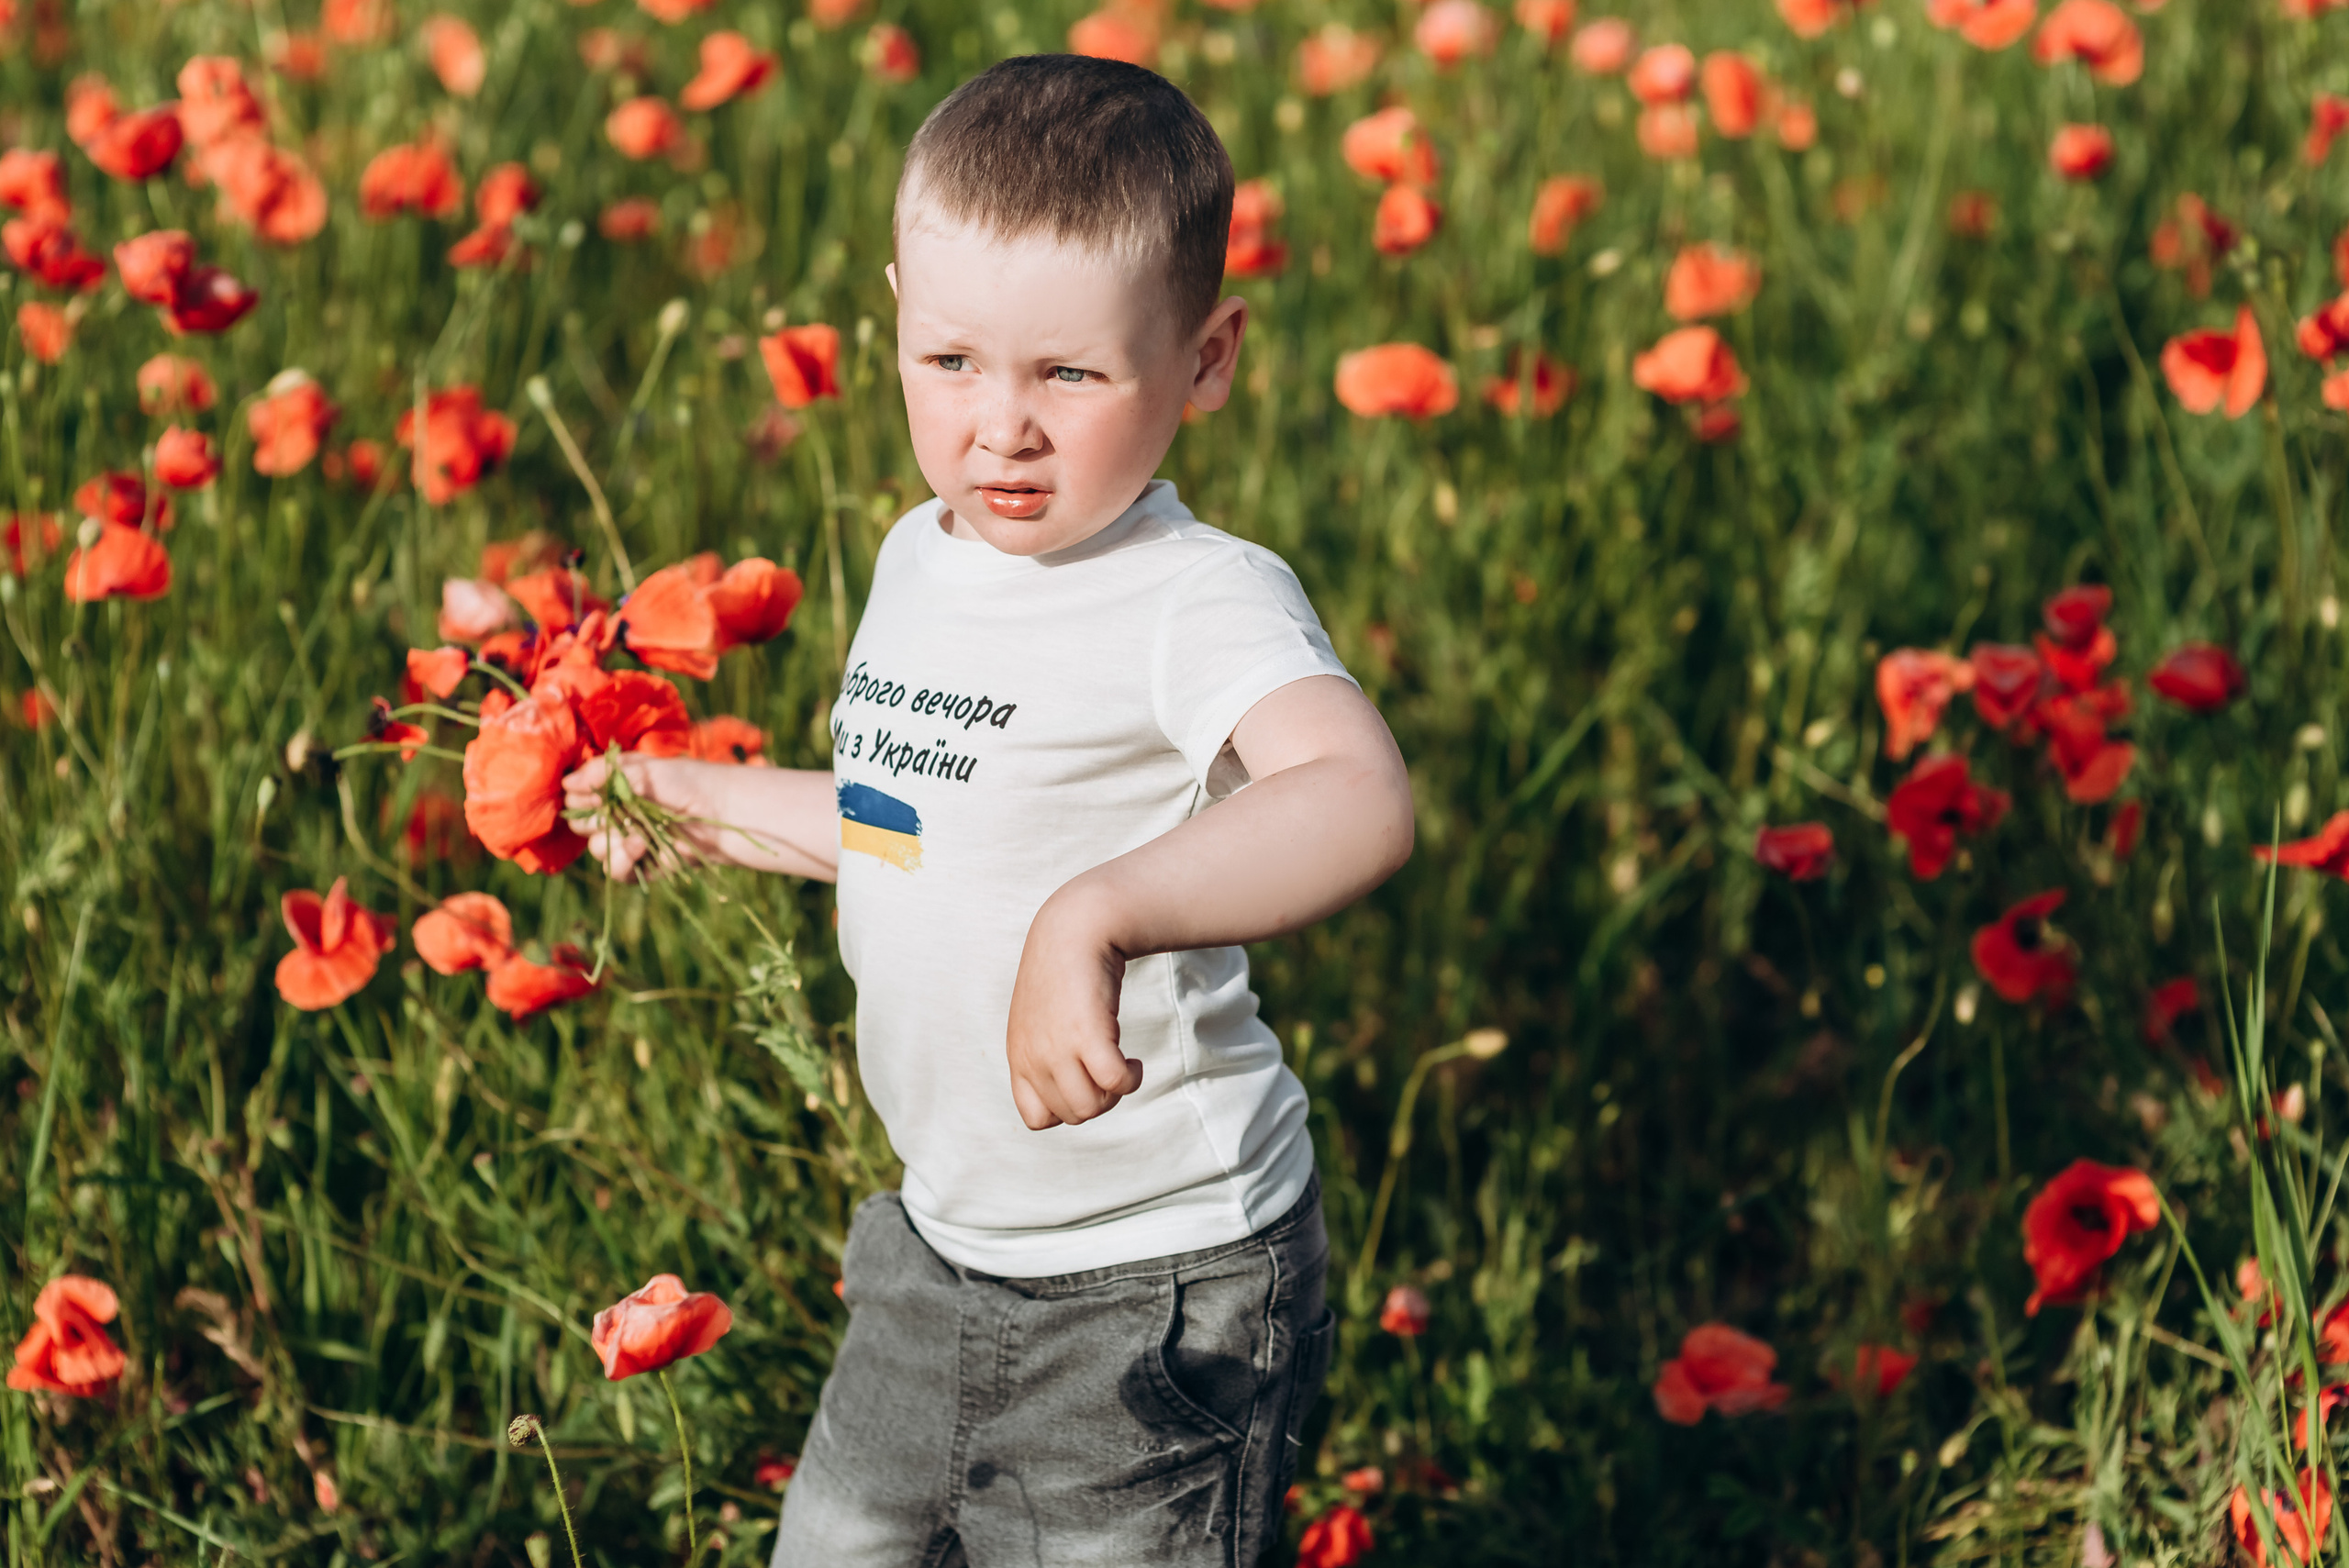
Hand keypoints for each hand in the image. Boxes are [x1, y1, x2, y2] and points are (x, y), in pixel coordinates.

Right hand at [561, 753, 697, 881]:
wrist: (724, 814)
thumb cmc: (689, 782)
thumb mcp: (646, 768)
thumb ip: (605, 774)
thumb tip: (567, 784)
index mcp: (617, 787)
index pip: (578, 795)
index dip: (582, 797)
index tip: (595, 796)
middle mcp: (620, 813)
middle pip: (582, 824)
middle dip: (592, 821)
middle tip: (612, 815)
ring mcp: (631, 839)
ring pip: (597, 849)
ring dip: (609, 844)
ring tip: (635, 837)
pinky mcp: (644, 864)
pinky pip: (617, 871)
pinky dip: (623, 862)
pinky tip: (640, 849)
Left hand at [1004, 889, 1144, 1129]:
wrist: (1074, 928)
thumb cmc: (1064, 971)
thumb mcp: (1043, 1018)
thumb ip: (1048, 1051)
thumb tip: (1082, 1085)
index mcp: (1020, 1056)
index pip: (1037, 1118)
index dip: (1067, 1108)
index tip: (1085, 1081)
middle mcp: (1034, 1057)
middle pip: (1072, 1115)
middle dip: (1099, 1101)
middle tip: (1111, 1070)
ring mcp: (1057, 1048)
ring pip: (1091, 1107)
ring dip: (1115, 1093)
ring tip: (1124, 1066)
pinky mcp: (1087, 1034)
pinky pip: (1114, 1082)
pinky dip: (1130, 1079)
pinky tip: (1134, 1060)